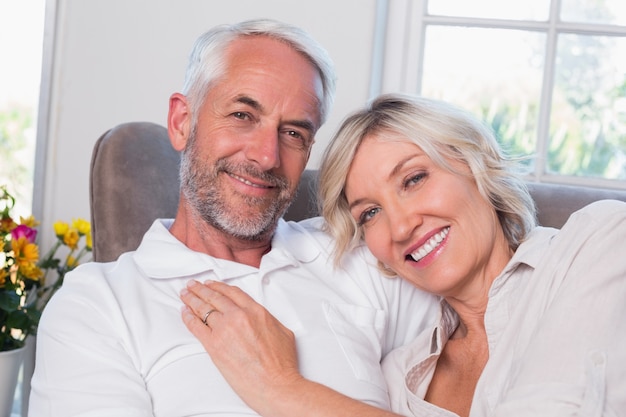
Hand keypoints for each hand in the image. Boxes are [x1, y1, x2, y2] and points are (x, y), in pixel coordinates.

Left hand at [180, 280, 301, 408]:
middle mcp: (239, 317)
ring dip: (192, 300)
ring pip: (203, 310)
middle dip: (201, 290)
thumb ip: (268, 319)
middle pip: (215, 298)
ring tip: (185, 295)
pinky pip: (196, 327)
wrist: (275, 384)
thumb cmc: (282, 364)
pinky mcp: (214, 346)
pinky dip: (188, 318)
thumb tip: (260, 318)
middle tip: (193, 286)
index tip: (212, 284)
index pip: (233, 293)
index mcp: (256, 311)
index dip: (219, 286)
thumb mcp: (282, 331)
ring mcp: (225, 330)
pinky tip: (184, 312)